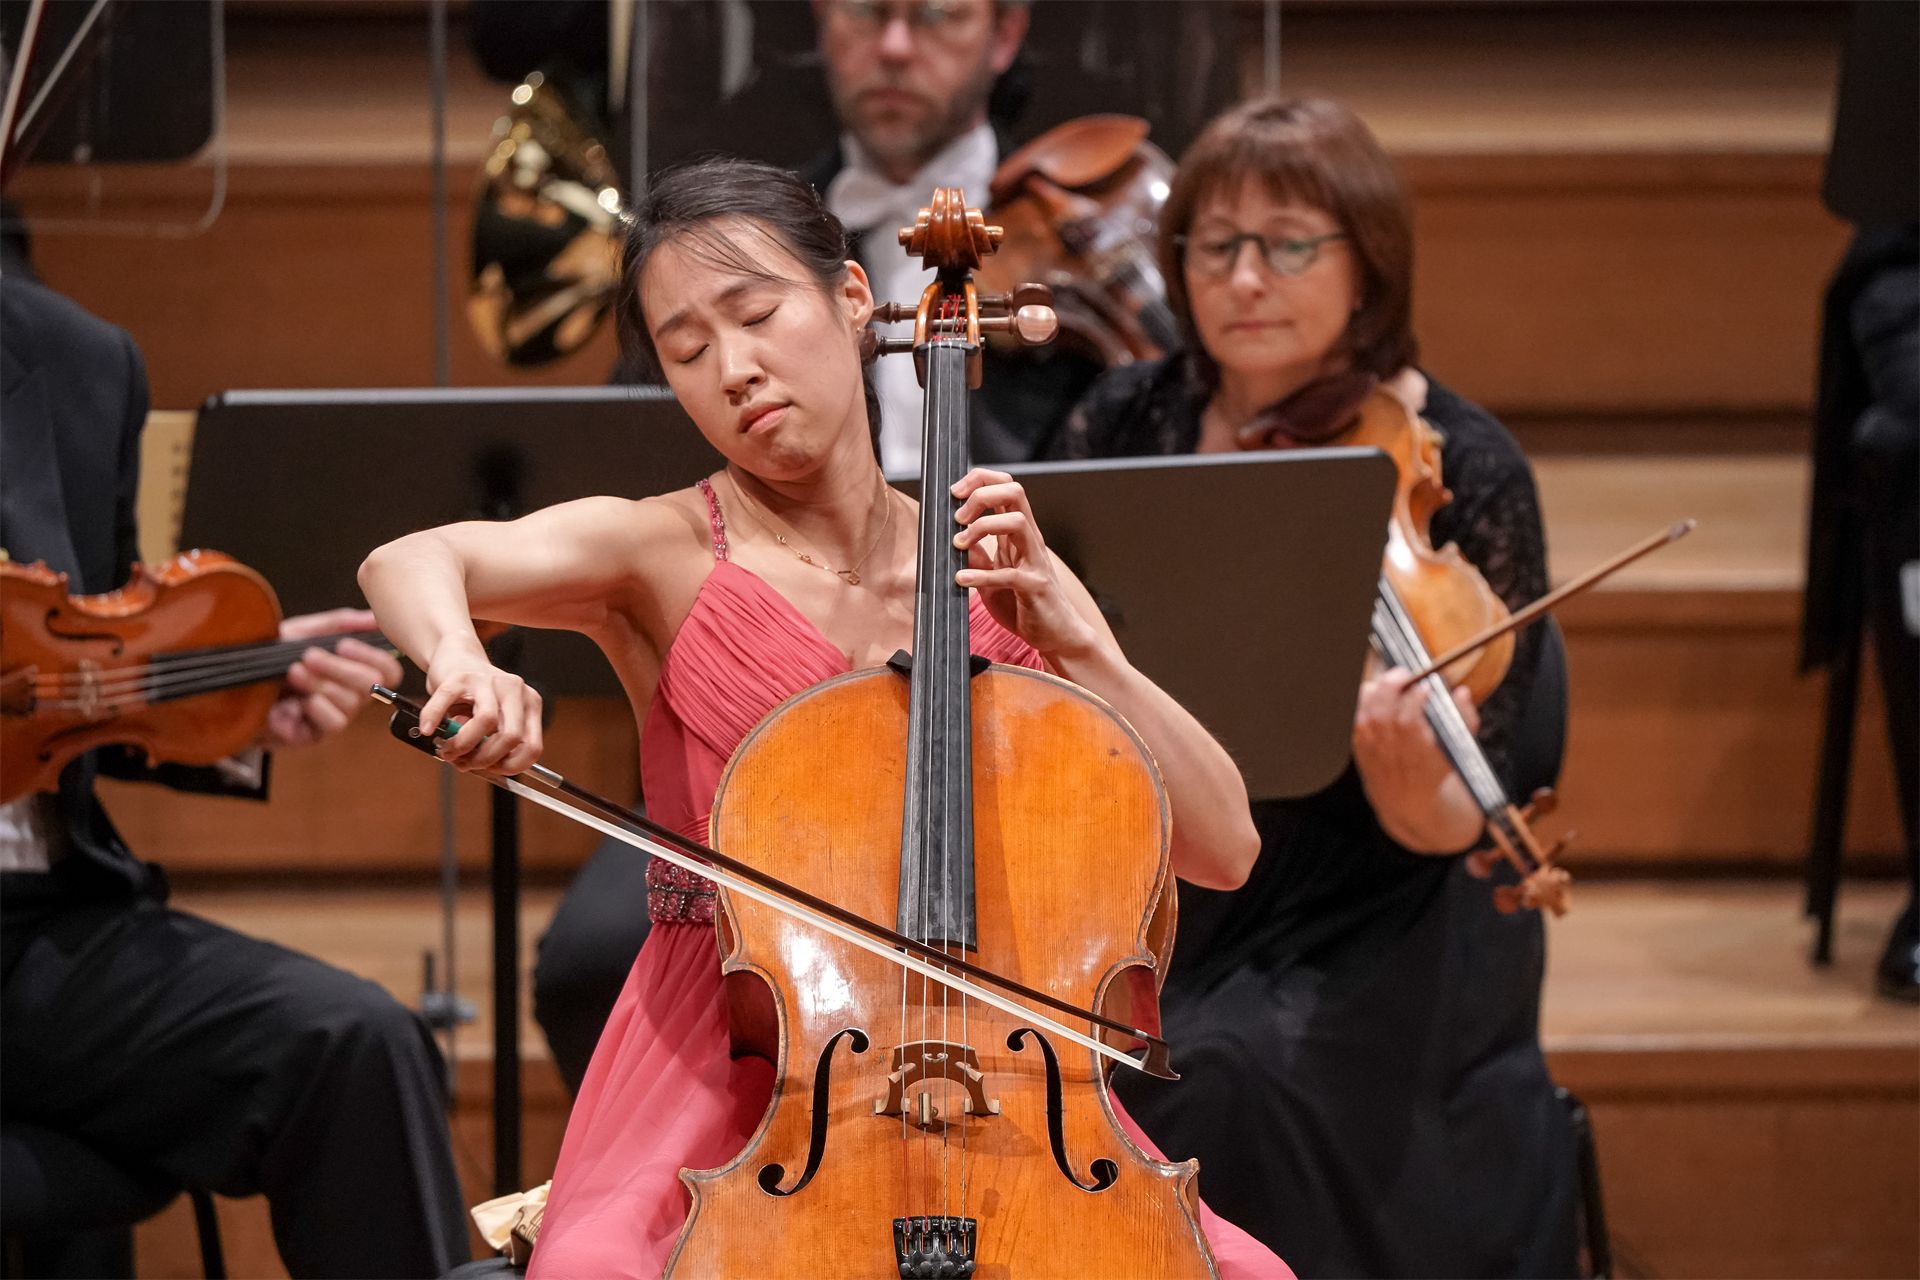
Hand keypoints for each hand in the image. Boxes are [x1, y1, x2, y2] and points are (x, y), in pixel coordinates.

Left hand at [261, 608, 404, 748]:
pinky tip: (296, 700)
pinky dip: (317, 707)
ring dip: (321, 683)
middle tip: (310, 656)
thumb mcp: (300, 633)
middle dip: (341, 668)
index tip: (344, 645)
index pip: (387, 670)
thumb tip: (372, 618)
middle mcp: (348, 695)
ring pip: (351, 703)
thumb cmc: (264, 661)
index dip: (374, 657)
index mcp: (351, 671)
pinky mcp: (314, 735)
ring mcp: (332, 715)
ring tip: (293, 672)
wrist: (229, 685)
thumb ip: (338, 624)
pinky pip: (333, 723)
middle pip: (373, 685)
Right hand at [415, 637, 544, 775]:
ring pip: (487, 721)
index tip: (492, 772)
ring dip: (464, 745)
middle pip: (512, 737)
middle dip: (486, 759)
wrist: (457, 657)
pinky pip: (447, 700)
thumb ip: (490, 743)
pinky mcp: (461, 675)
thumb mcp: (491, 720)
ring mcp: (488, 680)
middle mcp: (514, 690)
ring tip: (448, 751)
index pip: (532, 746)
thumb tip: (477, 769)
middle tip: (465, 764)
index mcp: (529, 705)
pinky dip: (434, 719)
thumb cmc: (474, 697)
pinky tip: (427, 730)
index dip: (511, 767)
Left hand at [950, 468, 1099, 659]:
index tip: (955, 493)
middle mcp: (1029, 540)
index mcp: (1019, 533)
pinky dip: (981, 575)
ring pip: (1016, 521)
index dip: (979, 481)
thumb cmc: (1023, 603)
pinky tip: (962, 581)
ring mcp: (1034, 561)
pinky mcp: (1035, 587)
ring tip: (959, 545)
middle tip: (958, 517)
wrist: (1055, 635)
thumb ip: (977, 557)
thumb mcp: (992, 575)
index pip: (1005, 487)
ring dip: (982, 527)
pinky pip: (1010, 574)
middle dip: (980, 495)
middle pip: (1014, 492)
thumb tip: (954, 539)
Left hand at [1352, 667, 1485, 853]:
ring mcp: (1371, 750)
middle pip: (1381, 712)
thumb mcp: (1458, 750)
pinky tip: (1372, 694)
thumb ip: (1465, 719)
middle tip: (1403, 674)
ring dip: (1373, 691)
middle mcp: (1389, 752)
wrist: (1410, 801)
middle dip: (1391, 687)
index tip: (1426, 686)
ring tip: (1387, 683)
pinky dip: (1360, 703)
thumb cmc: (1436, 769)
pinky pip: (1352, 719)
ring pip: (1363, 713)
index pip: (1409, 720)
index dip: (1415, 698)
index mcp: (1417, 754)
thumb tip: (1462, 692)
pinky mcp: (1358, 747)